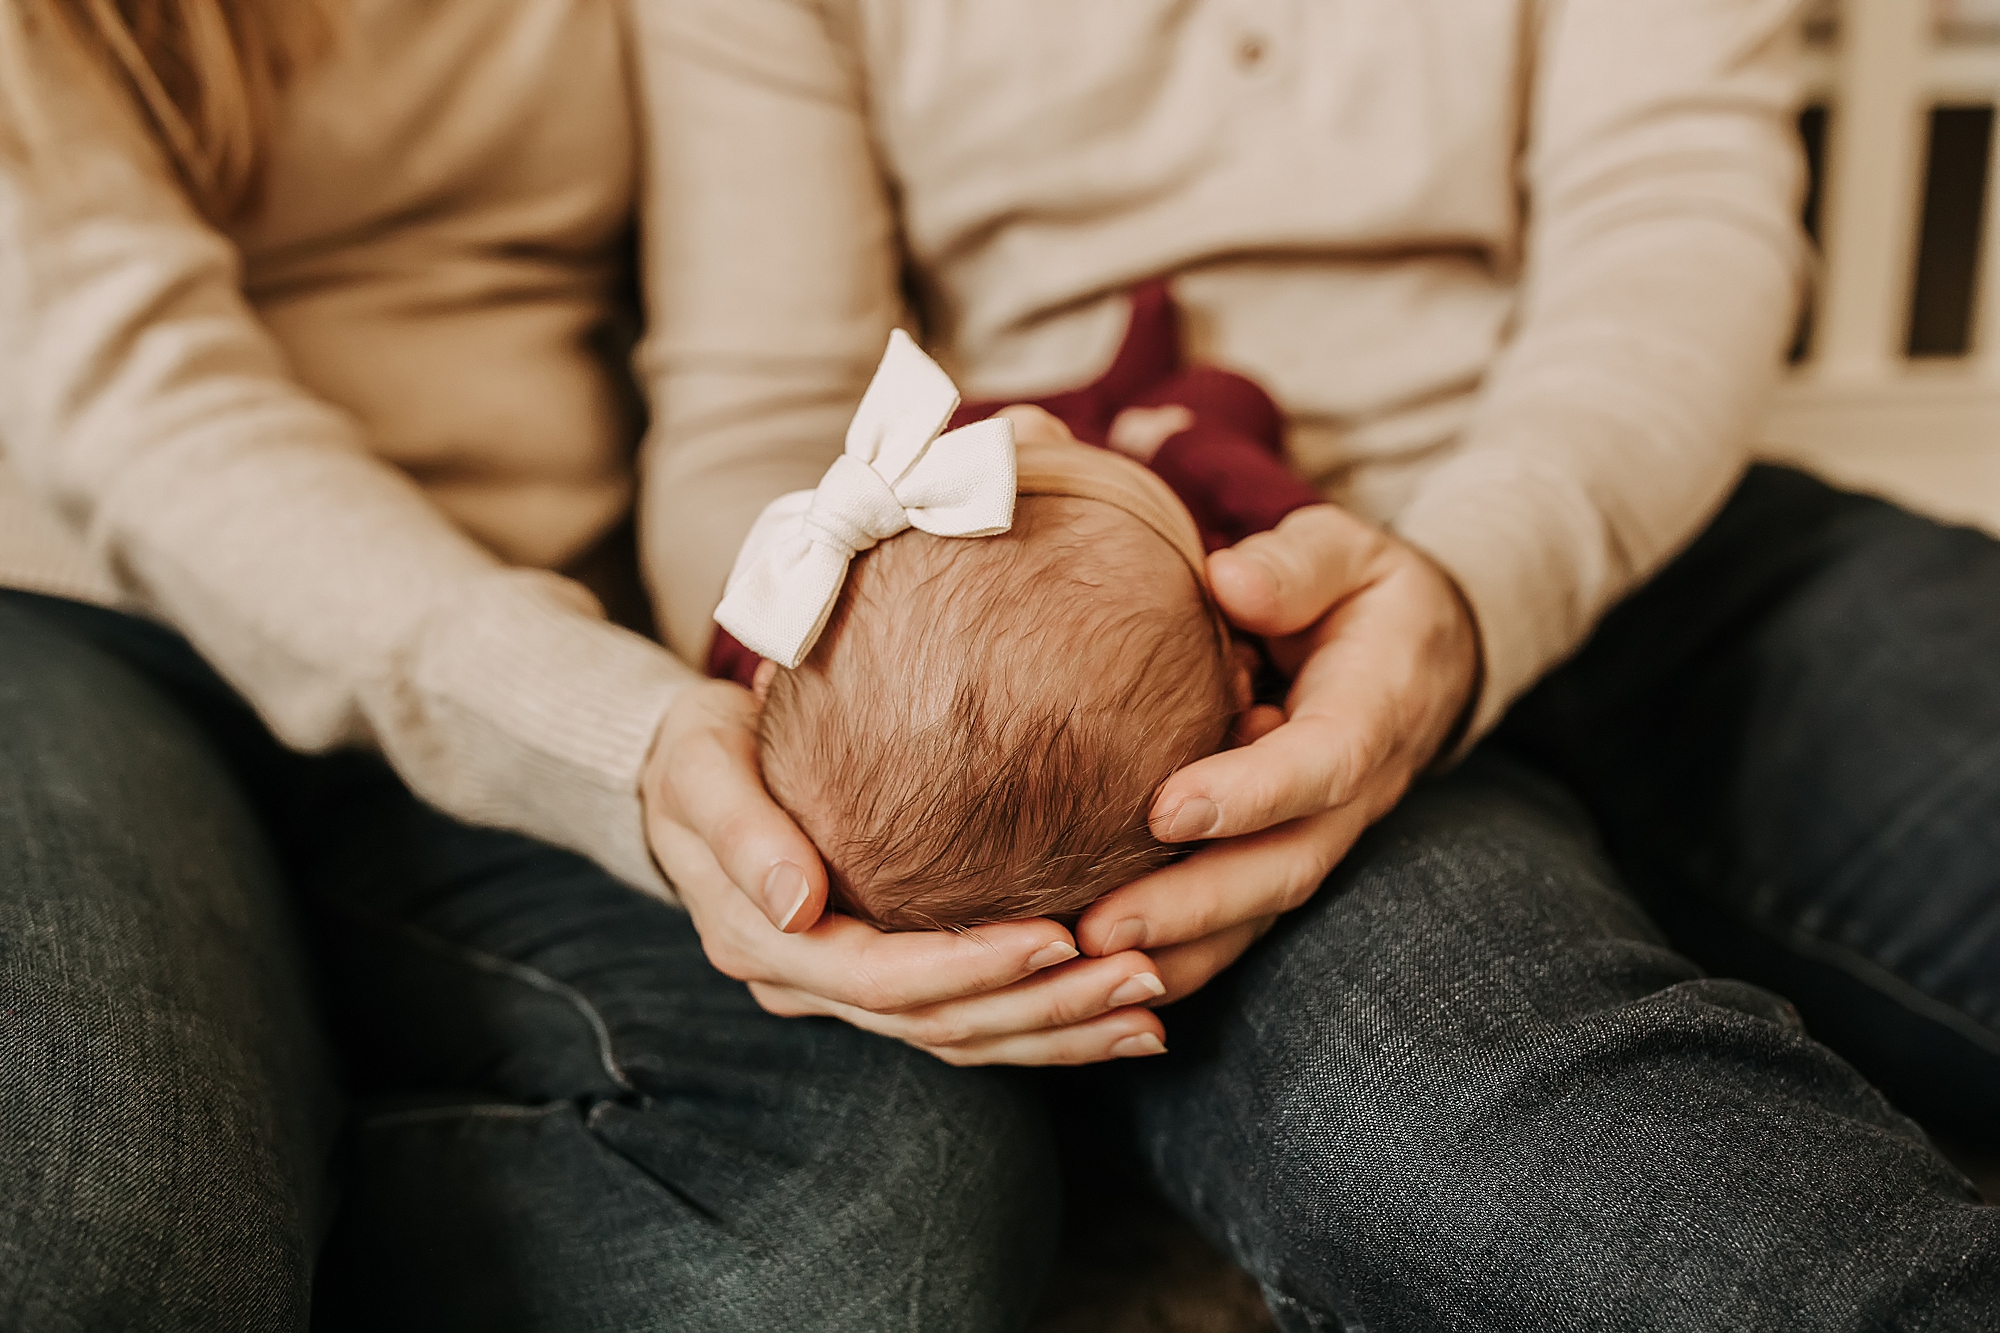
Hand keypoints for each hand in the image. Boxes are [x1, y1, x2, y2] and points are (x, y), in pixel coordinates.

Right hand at [642, 678, 1170, 1063]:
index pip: (880, 978)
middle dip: (1044, 1008)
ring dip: (1061, 1030)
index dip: (970, 967)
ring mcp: (847, 993)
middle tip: (1144, 977)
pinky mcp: (888, 980)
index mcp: (763, 942)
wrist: (689, 773)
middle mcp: (808, 985)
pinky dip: (1044, 1025)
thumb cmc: (700, 752)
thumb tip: (794, 903)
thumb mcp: (697, 768)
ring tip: (1152, 1008)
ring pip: (963, 1037)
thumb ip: (740, 830)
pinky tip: (1118, 1016)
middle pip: (938, 1023)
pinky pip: (969, 1022)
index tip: (1060, 936)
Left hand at [1074, 504, 1480, 997]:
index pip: (1321, 764)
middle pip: (1284, 866)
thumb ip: (1297, 565)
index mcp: (1373, 709)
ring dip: (1175, 949)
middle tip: (1099, 929)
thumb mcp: (1348, 553)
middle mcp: (1354, 792)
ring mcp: (1321, 833)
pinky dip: (1175, 952)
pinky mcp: (1282, 853)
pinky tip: (1095, 972)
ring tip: (1079, 966)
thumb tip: (1230, 582)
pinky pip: (1237, 918)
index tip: (1168, 810)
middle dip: (1193, 906)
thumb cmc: (1363, 596)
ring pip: (1258, 912)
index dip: (1252, 794)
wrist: (1422, 655)